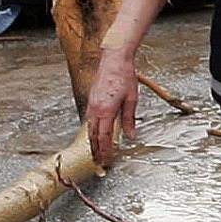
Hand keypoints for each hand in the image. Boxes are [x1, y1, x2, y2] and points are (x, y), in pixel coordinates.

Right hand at [83, 46, 141, 168]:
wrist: (114, 59)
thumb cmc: (124, 76)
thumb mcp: (131, 99)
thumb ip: (129, 120)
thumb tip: (131, 136)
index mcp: (106, 110)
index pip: (104, 136)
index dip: (105, 150)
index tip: (107, 159)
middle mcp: (95, 109)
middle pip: (93, 135)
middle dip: (96, 150)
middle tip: (99, 162)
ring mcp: (91, 104)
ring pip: (89, 128)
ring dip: (92, 141)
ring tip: (96, 152)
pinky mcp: (91, 100)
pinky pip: (89, 120)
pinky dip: (91, 130)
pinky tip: (95, 134)